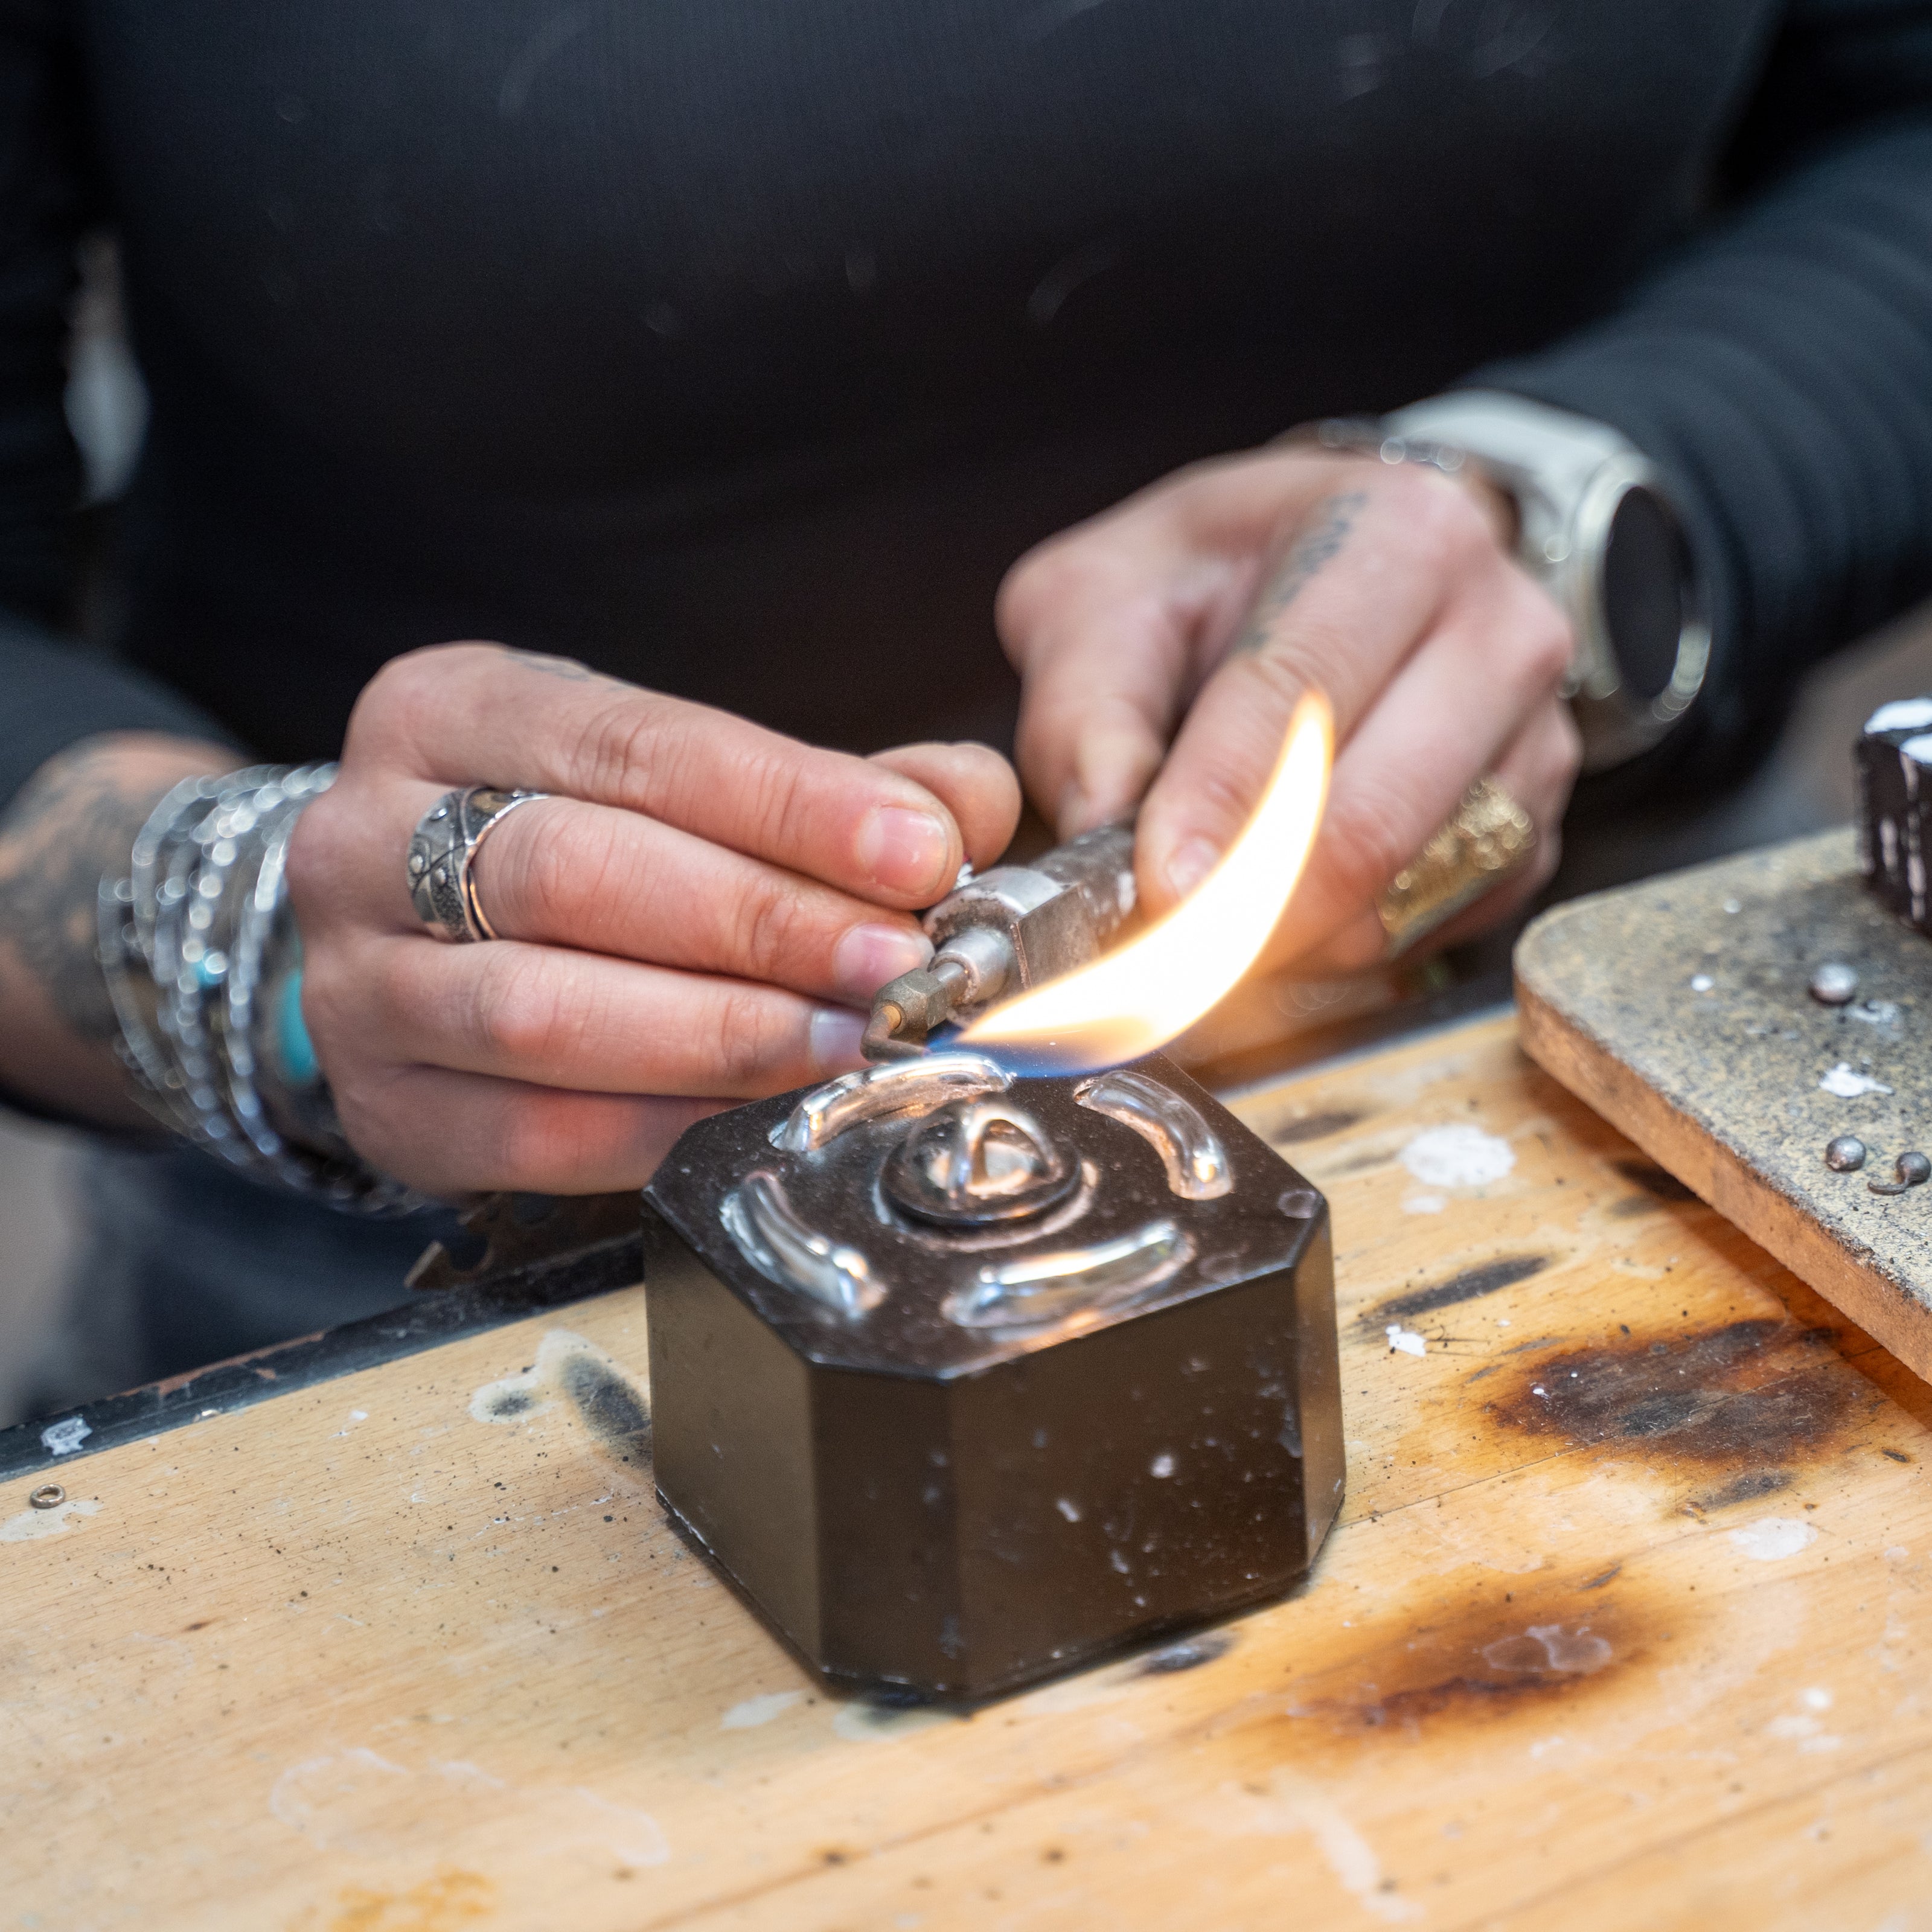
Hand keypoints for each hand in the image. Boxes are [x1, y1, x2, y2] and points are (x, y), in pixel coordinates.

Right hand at [287, 644, 1018, 1194]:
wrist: (399, 934)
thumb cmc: (567, 836)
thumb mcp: (668, 770)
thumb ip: (818, 785)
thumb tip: (962, 804)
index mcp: (450, 710)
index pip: (633, 746)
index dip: (787, 804)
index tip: (919, 851)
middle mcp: (368, 835)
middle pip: (577, 875)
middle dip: (762, 924)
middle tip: (898, 968)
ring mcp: (355, 981)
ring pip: (541, 1011)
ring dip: (719, 1036)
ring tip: (847, 1042)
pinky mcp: (383, 1104)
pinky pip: (530, 1133)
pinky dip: (662, 1130)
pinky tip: (760, 1113)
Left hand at [998, 444, 1579, 971]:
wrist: (1329, 568)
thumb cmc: (1211, 581)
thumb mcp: (1106, 596)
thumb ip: (1087, 706)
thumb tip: (1099, 825)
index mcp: (1397, 535)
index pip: (1298, 694)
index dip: (1220, 806)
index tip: (1159, 888)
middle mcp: (1496, 630)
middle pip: (1373, 817)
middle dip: (1255, 906)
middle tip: (1162, 951)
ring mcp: (1536, 736)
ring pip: (1413, 889)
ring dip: (1297, 939)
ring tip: (1207, 929)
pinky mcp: (1538, 827)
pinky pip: (1442, 924)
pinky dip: (1350, 950)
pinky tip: (1283, 919)